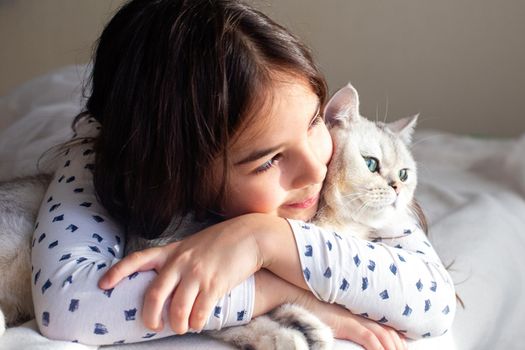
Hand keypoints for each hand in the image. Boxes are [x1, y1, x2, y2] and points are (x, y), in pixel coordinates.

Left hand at [98, 215, 263, 332]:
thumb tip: (165, 284)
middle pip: (155, 294)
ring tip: (183, 326)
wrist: (250, 235)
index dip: (117, 272)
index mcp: (172, 250)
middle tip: (154, 326)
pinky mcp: (215, 284)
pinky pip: (199, 312)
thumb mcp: (193, 244)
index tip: (102, 285)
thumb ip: (176, 260)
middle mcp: (180, 262)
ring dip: (178, 324)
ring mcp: (197, 273)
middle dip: (150, 316)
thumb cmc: (221, 241)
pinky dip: (197, 322)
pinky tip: (199, 321)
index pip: (138, 259)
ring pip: (177, 309)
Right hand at [298, 292, 406, 349]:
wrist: (297, 298)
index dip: (397, 338)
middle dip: (399, 346)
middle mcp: (360, 315)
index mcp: (359, 314)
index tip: (403, 347)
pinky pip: (368, 338)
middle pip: (388, 331)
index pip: (385, 326)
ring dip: (392, 349)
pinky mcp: (347, 324)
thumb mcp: (332, 319)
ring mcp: (354, 319)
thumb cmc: (311, 310)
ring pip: (383, 336)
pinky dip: (378, 349)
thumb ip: (344, 326)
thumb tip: (347, 331)